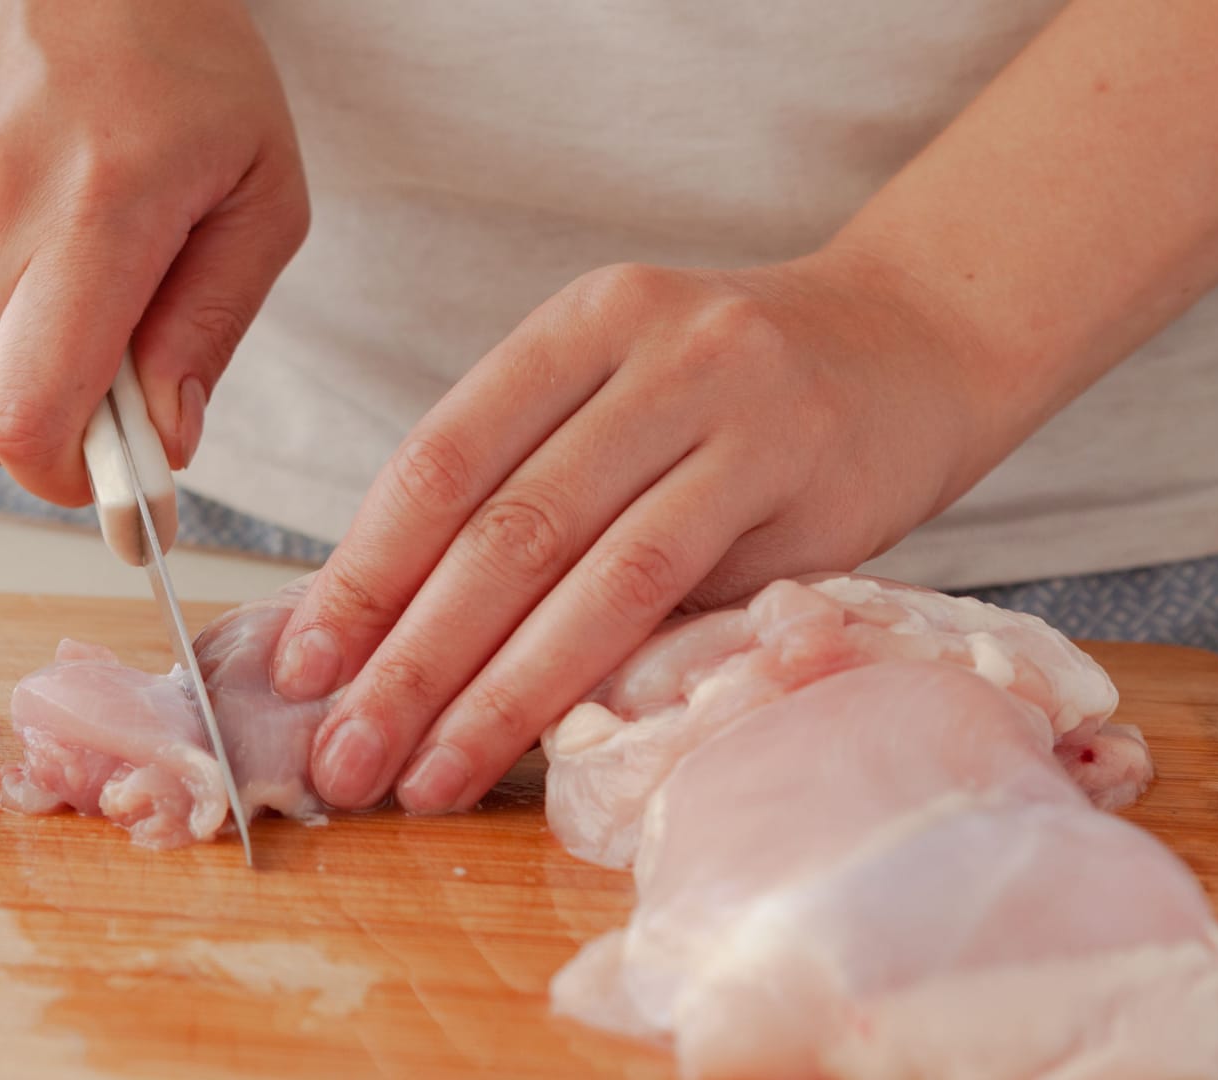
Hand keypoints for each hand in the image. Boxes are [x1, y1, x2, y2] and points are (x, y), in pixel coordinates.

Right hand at [0, 0, 308, 504]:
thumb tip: (164, 444)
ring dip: (26, 356)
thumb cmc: (191, 61)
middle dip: (52, 438)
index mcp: (95, 214)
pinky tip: (39, 222)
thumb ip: (211, 328)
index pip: (29, 417)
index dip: (71, 482)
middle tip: (119, 397)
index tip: (125, 492)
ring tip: (88, 269)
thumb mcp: (260, 194)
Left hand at [272, 251, 1009, 812]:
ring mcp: (733, 406)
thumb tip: (386, 629)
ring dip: (487, 691)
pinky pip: (677, 593)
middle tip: (339, 754)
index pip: (441, 458)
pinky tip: (535, 740)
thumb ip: (526, 488)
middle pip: (499, 524)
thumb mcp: (620, 398)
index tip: (300, 666)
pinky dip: (591, 674)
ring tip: (418, 776)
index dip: (361, 571)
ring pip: (583, 571)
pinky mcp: (803, 476)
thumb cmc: (738, 395)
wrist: (917, 340)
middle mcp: (649, 349)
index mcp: (576, 325)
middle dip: (404, 655)